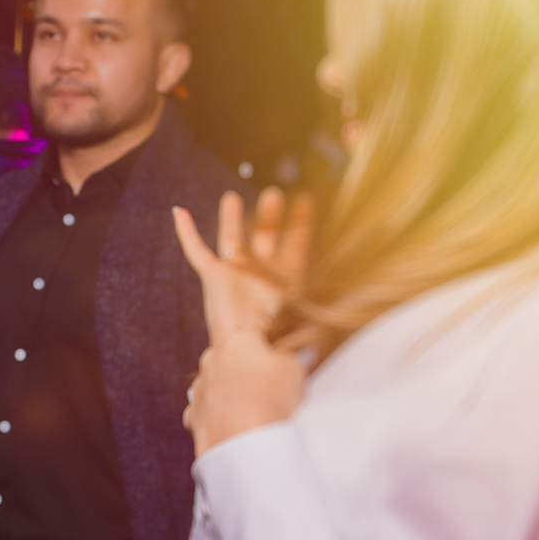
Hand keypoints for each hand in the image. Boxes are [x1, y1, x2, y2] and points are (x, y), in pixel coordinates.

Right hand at [172, 187, 314, 346]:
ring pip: (232, 238)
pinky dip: (187, 232)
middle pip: (265, 236)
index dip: (301, 221)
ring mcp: (235, 274)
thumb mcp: (314, 308)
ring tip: (232, 197)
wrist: (248, 345)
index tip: (305, 198)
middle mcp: (260, 273)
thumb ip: (329, 300)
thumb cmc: (282, 331)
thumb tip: (358, 303)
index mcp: (287, 280)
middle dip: (270, 215)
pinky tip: (180, 213)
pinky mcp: (213, 276)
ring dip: (232, 218)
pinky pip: (196, 249)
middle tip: (273, 194)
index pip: (296, 243)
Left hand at [183, 329, 306, 457]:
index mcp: (237, 342)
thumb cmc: (268, 398)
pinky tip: (233, 421)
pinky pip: (207, 408)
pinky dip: (218, 414)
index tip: (269, 339)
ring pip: (216, 382)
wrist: (242, 436)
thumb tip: (301, 355)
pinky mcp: (195, 412)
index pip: (250, 328)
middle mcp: (212, 360)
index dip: (262, 333)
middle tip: (266, 380)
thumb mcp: (295, 370)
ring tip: (251, 404)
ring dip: (230, 389)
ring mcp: (200, 387)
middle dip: (244, 364)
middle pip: (230, 356)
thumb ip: (295, 359)